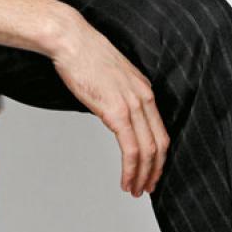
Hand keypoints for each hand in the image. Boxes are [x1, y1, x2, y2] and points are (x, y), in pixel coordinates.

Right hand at [49, 13, 169, 196]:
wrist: (71, 40)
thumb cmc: (83, 55)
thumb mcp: (110, 77)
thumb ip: (117, 96)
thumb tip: (112, 113)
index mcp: (144, 89)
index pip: (160, 130)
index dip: (159, 156)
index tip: (152, 171)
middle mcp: (144, 97)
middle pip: (160, 144)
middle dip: (155, 171)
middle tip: (147, 188)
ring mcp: (132, 104)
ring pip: (148, 150)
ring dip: (142, 175)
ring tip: (135, 190)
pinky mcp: (116, 111)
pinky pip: (131, 149)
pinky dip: (131, 169)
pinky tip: (125, 181)